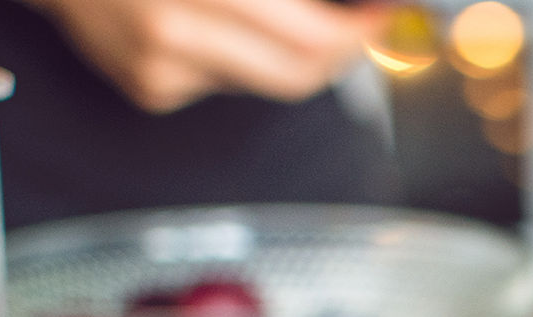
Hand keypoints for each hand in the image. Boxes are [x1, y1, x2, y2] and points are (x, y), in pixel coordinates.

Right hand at [22, 0, 392, 112]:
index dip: (356, 32)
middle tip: (356, 26)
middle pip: (299, 76)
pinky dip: (236, 56)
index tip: (381, 15)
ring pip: (266, 82)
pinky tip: (209, 23)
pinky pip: (224, 82)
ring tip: (270, 12)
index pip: (311, 40)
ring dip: (288, 53)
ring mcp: (162, 70)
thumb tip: (348, 10)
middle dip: (339, 54)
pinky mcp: (151, 90)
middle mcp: (177, 32)